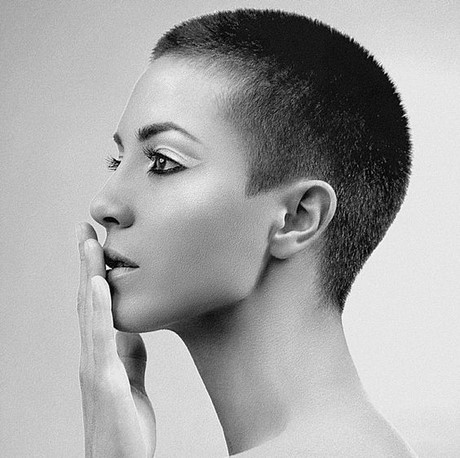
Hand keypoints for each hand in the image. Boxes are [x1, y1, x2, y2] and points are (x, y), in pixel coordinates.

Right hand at [76, 222, 155, 456]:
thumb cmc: (125, 428)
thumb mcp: (130, 383)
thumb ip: (129, 357)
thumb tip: (130, 331)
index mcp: (102, 354)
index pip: (96, 306)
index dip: (94, 274)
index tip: (96, 244)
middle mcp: (93, 355)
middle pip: (87, 301)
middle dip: (86, 264)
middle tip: (85, 229)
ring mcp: (95, 367)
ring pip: (89, 312)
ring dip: (88, 275)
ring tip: (89, 242)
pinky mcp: (104, 381)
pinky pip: (101, 338)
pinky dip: (98, 308)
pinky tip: (100, 283)